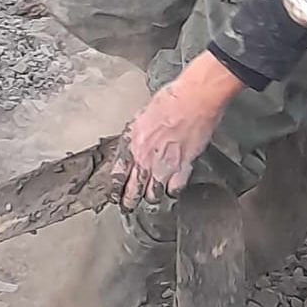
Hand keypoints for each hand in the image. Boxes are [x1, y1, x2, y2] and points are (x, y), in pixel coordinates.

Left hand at [109, 51, 242, 209]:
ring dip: (151, 197)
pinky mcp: (185, 167)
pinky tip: (171, 190)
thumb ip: (135, 137)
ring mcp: (165, 166)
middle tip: (127, 206)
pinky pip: (175, 189)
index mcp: (132, 144)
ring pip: (153, 194)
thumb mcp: (140, 118)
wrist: (193, 100)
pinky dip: (173, 192)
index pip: (117, 175)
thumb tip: (133, 147)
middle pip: (133, 190)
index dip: (114, 187)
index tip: (114, 193)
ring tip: (150, 198)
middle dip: (128, 201)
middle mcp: (146, 159)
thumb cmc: (168, 102)